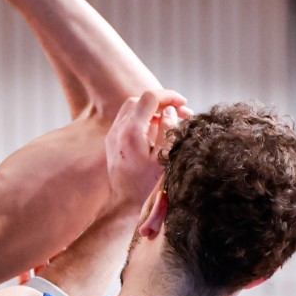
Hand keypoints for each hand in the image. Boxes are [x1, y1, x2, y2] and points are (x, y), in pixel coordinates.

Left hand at [106, 89, 190, 204]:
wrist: (124, 199)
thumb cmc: (146, 182)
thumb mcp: (163, 157)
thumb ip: (168, 130)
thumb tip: (170, 110)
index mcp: (132, 131)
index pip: (150, 98)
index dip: (169, 96)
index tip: (184, 103)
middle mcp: (119, 128)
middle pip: (141, 99)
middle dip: (163, 102)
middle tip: (182, 113)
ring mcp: (113, 132)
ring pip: (133, 107)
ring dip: (153, 109)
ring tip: (172, 119)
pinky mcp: (112, 138)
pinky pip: (127, 118)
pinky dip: (143, 117)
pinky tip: (157, 128)